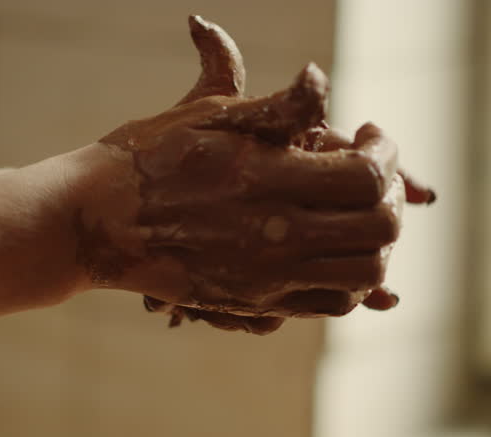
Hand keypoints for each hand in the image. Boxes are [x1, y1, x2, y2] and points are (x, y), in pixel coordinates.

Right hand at [72, 16, 434, 334]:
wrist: (99, 221)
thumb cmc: (151, 156)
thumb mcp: (211, 114)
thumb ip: (277, 105)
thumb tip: (321, 78)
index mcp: (267, 180)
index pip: (368, 176)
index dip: (386, 151)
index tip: (370, 132)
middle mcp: (274, 237)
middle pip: (379, 229)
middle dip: (391, 194)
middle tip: (374, 172)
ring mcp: (267, 277)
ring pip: (364, 273)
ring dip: (378, 239)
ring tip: (359, 210)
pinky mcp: (257, 303)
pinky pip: (332, 303)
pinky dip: (351, 277)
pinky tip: (335, 244)